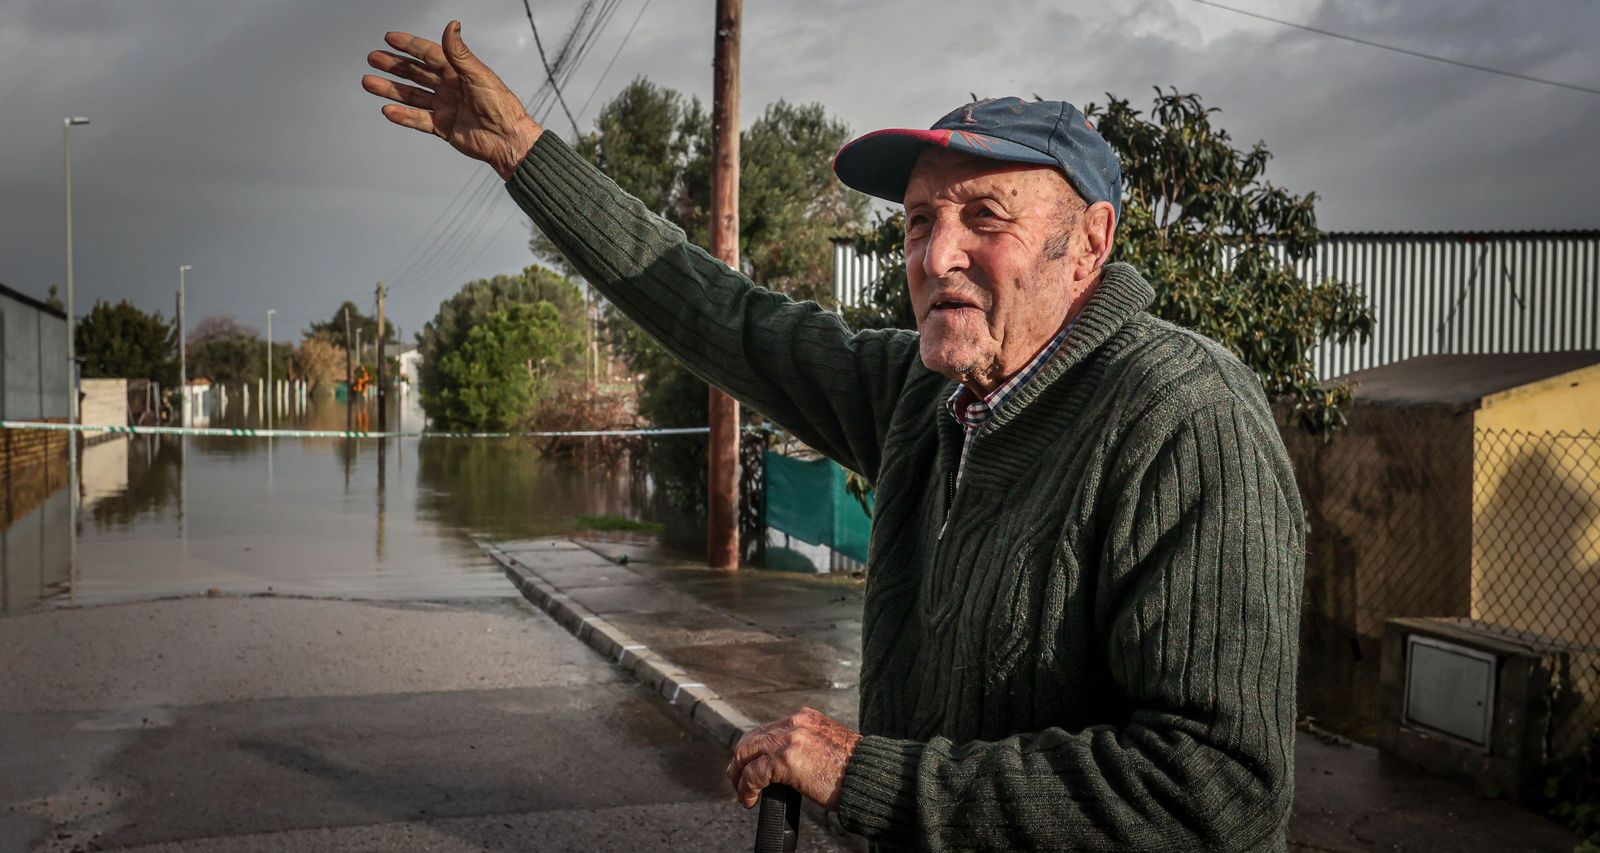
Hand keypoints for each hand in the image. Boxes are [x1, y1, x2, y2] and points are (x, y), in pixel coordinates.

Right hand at [363, 21, 543, 179]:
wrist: (507, 140)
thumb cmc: (500, 106)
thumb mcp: (479, 75)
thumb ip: (460, 53)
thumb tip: (452, 24)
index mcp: (458, 72)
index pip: (429, 54)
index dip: (410, 46)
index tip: (390, 38)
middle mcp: (449, 87)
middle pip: (416, 73)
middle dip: (394, 65)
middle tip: (374, 58)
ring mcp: (445, 107)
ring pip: (412, 95)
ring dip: (391, 89)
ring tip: (369, 82)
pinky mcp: (443, 127)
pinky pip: (418, 119)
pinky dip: (403, 116)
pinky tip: (387, 110)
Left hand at [726, 707, 861, 810]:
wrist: (869, 776)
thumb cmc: (853, 770)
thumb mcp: (826, 746)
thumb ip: (804, 746)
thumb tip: (782, 764)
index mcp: (804, 717)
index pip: (767, 730)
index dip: (753, 750)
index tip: (749, 766)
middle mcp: (794, 723)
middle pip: (751, 738)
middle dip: (739, 761)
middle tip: (738, 781)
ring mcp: (789, 739)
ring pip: (746, 752)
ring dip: (738, 776)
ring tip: (743, 793)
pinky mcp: (786, 759)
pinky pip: (753, 773)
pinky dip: (746, 788)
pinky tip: (750, 800)